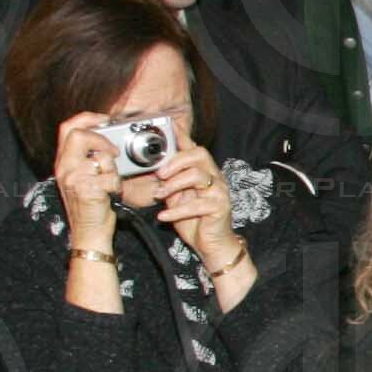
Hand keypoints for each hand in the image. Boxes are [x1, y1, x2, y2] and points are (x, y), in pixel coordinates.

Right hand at [51, 112, 119, 253]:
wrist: (89, 233)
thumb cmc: (91, 207)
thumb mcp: (82, 178)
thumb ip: (87, 159)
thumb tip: (106, 140)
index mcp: (62, 163)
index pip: (67, 128)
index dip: (87, 118)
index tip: (104, 119)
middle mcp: (64, 169)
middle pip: (79, 135)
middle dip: (102, 140)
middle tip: (114, 152)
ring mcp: (73, 179)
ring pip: (101, 158)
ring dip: (113, 170)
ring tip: (110, 183)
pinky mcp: (86, 190)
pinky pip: (110, 178)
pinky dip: (116, 186)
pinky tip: (110, 195)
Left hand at [145, 136, 237, 266]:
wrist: (211, 244)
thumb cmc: (194, 220)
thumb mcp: (176, 197)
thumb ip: (168, 182)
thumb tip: (151, 168)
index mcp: (205, 172)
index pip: (194, 148)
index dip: (183, 136)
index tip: (169, 127)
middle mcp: (215, 177)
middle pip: (199, 155)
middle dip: (176, 161)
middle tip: (160, 174)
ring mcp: (220, 192)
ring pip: (197, 176)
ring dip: (173, 185)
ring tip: (159, 196)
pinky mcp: (220, 207)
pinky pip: (197, 204)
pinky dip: (177, 211)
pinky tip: (163, 217)